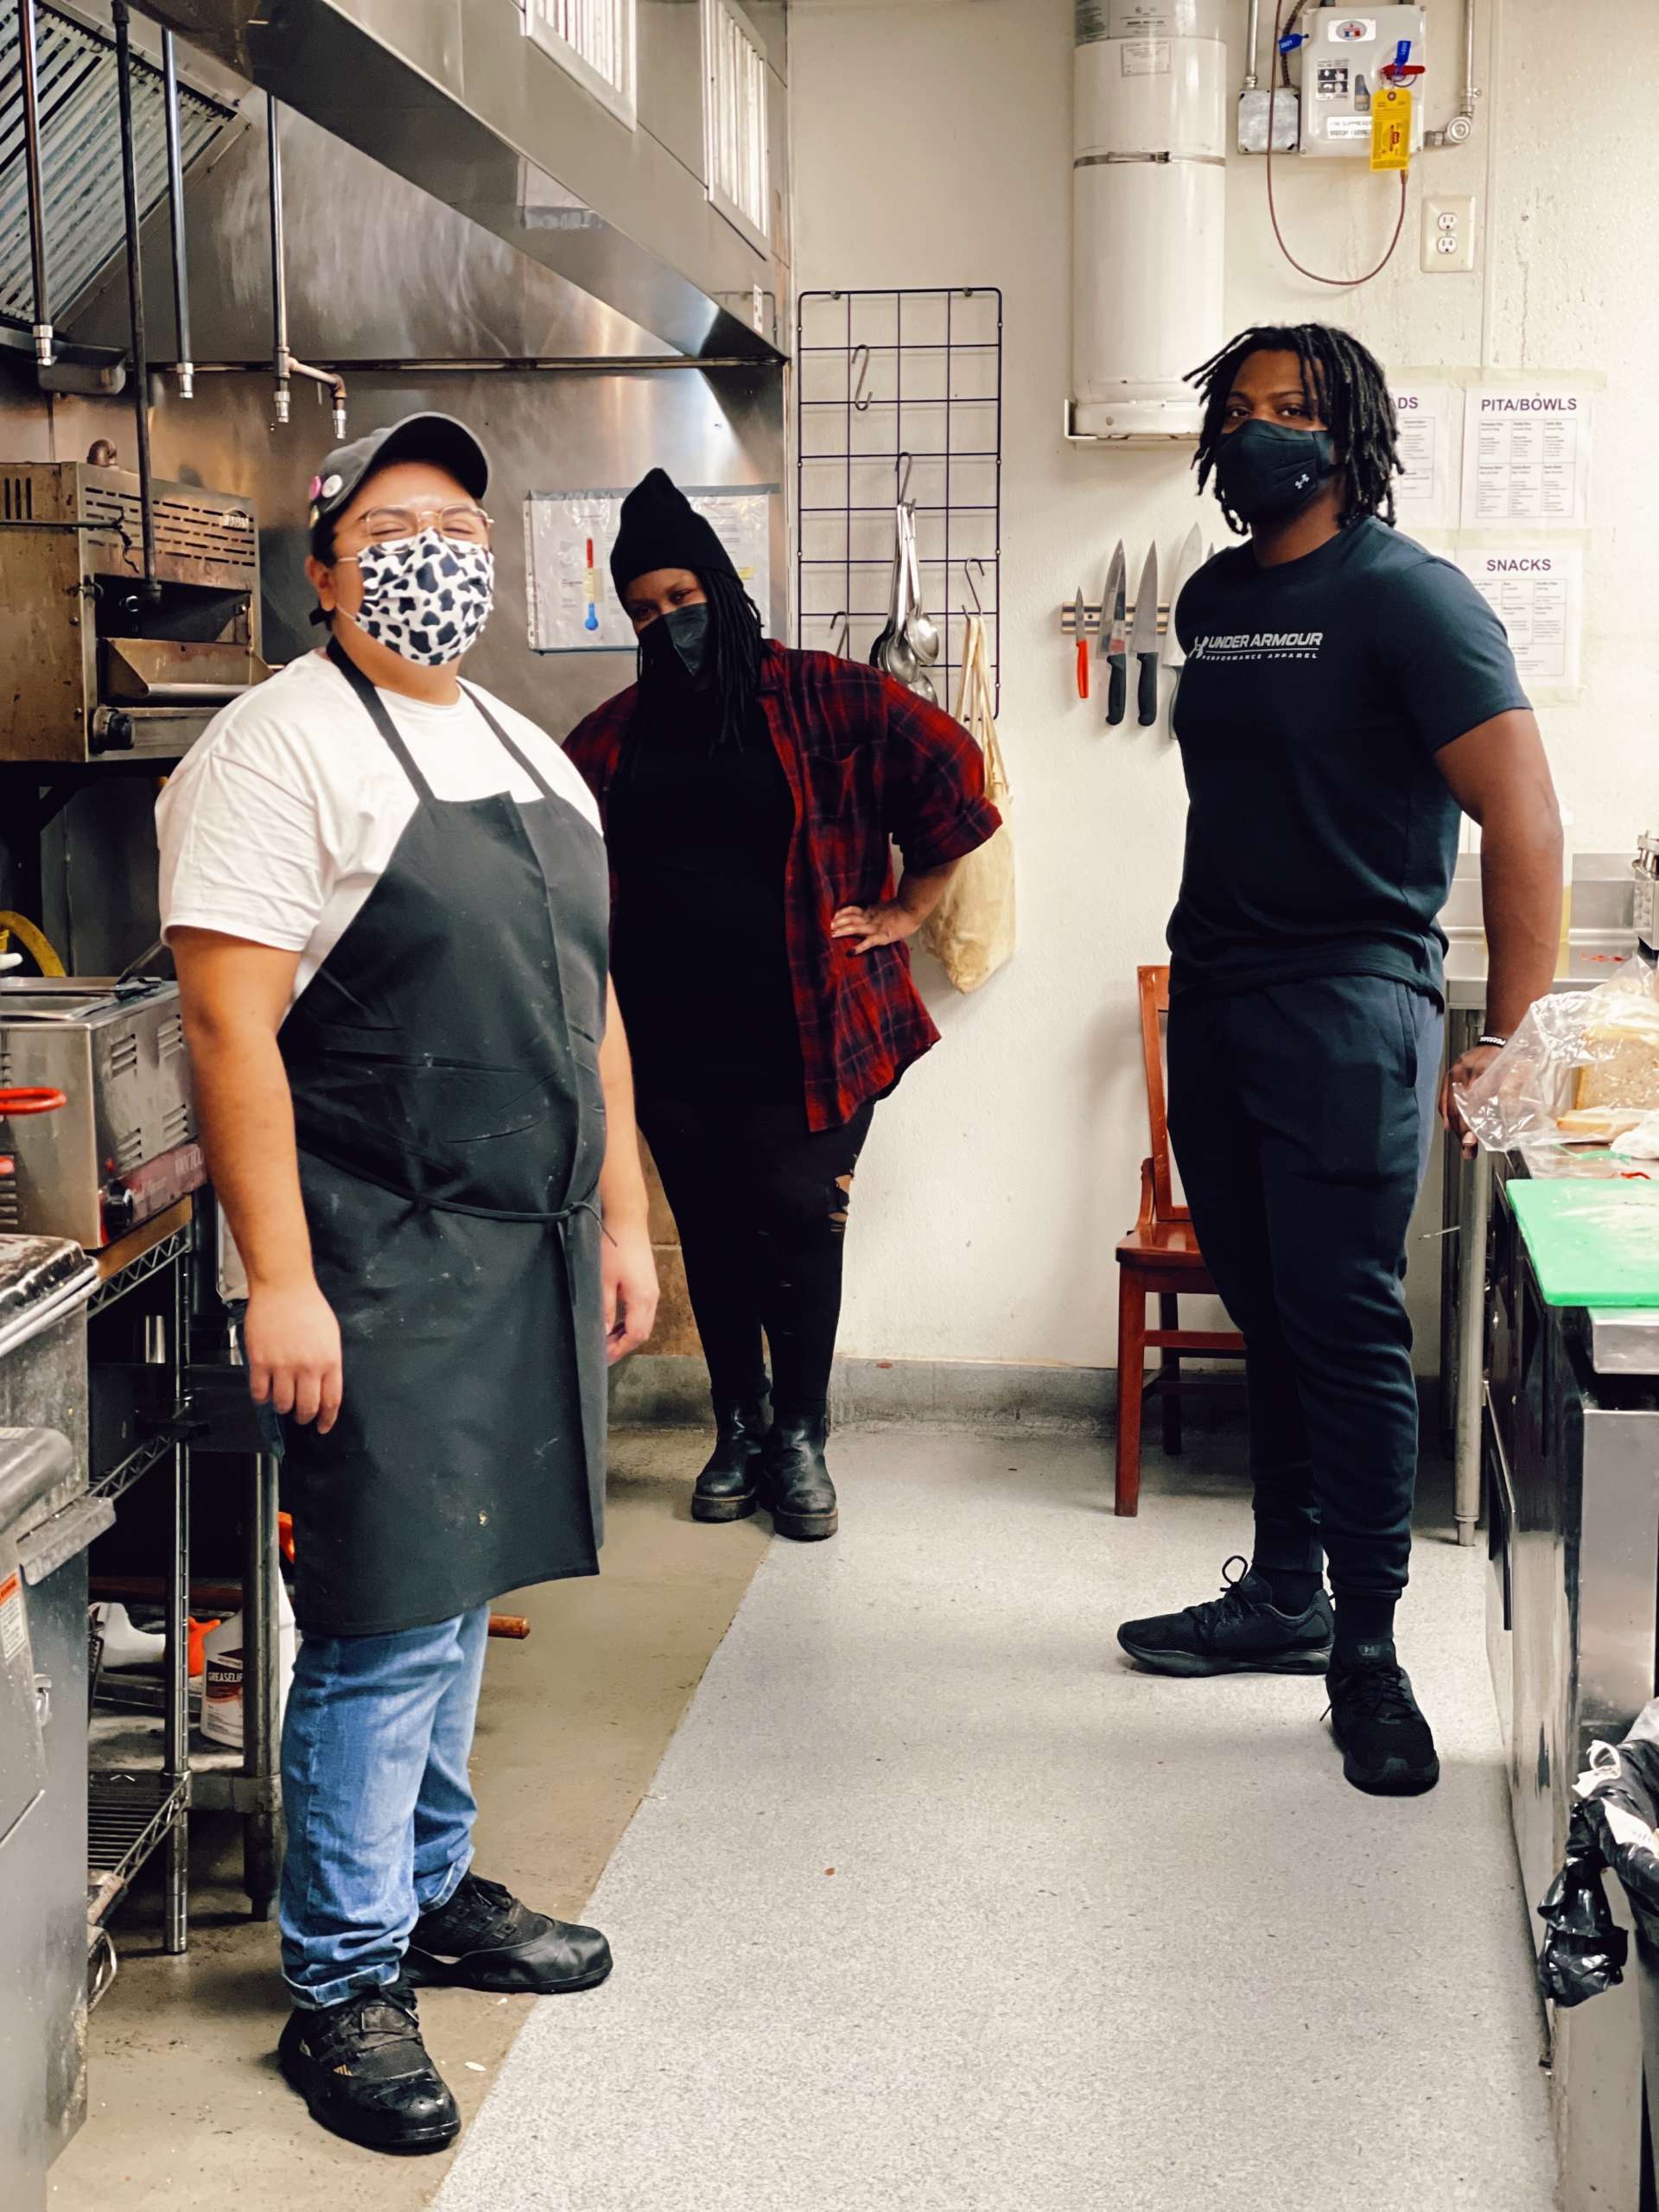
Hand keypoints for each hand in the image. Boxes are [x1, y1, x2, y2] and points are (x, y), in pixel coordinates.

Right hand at [243, 1278, 342, 1431]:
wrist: (284, 1288)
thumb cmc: (309, 1307)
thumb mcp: (331, 1335)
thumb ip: (329, 1362)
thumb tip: (324, 1385)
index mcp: (330, 1361)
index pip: (331, 1401)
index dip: (327, 1419)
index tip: (323, 1427)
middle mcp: (308, 1367)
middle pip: (307, 1407)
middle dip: (303, 1417)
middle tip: (300, 1417)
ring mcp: (283, 1365)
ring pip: (282, 1404)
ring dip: (282, 1407)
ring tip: (281, 1402)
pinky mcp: (261, 1361)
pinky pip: (259, 1393)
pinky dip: (262, 1398)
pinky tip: (264, 1394)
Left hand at [602, 1221, 658, 1365]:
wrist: (627, 1221)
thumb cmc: (613, 1249)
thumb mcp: (603, 1281)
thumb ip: (605, 1310)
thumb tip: (604, 1334)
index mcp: (642, 1300)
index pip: (635, 1336)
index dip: (619, 1350)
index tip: (603, 1357)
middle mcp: (652, 1298)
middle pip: (642, 1333)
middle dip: (624, 1345)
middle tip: (604, 1352)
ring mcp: (652, 1290)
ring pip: (644, 1322)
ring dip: (627, 1334)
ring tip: (607, 1339)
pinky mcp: (648, 1283)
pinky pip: (643, 1311)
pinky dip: (630, 1322)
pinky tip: (616, 1321)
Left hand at [830, 900, 919, 954]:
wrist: (913, 909)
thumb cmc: (904, 909)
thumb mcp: (886, 907)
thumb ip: (877, 910)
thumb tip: (870, 911)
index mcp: (871, 911)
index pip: (852, 910)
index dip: (841, 913)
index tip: (832, 916)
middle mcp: (870, 918)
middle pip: (849, 918)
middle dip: (837, 922)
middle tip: (826, 927)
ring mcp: (875, 927)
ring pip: (854, 928)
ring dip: (842, 931)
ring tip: (832, 935)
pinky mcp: (882, 936)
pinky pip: (868, 942)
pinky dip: (859, 947)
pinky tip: (851, 952)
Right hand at [1441, 1042, 1502, 1160]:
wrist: (1499, 1038)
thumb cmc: (1510, 1055)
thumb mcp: (1517, 1073)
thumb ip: (1511, 1093)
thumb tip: (1507, 1120)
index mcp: (1479, 1071)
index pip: (1469, 1105)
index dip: (1468, 1125)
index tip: (1470, 1142)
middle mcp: (1462, 1072)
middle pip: (1455, 1108)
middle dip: (1461, 1132)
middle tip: (1467, 1150)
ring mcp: (1453, 1073)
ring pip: (1447, 1104)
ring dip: (1454, 1126)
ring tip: (1462, 1142)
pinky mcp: (1450, 1074)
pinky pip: (1443, 1098)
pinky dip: (1446, 1114)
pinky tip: (1451, 1126)